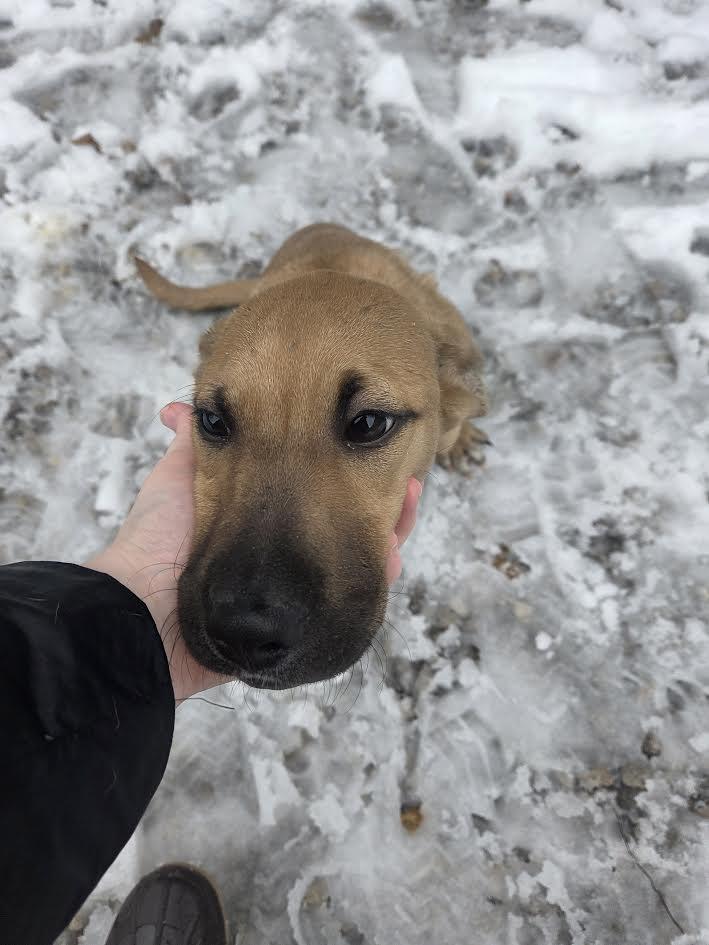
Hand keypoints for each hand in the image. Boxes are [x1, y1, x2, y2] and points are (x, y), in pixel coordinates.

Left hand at [86, 402, 421, 701]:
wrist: (145, 609)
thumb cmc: (160, 537)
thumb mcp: (180, 478)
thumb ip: (194, 443)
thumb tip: (179, 408)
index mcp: (260, 517)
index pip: (317, 485)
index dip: (346, 463)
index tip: (367, 440)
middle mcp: (282, 552)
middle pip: (344, 521)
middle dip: (377, 499)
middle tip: (407, 481)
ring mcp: (294, 590)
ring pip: (354, 557)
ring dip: (385, 532)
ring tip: (407, 505)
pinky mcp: (300, 625)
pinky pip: (347, 601)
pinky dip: (374, 576)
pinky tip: (391, 555)